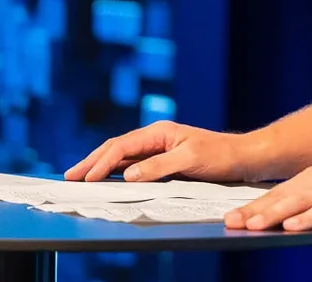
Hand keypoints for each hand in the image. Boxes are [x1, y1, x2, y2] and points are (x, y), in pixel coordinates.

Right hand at [64, 120, 258, 182]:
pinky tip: (105, 178)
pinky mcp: (162, 159)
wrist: (242, 157)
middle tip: (69, 176)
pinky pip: (132, 164)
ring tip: (80, 176)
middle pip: (116, 148)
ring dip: (100, 166)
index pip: (122, 147)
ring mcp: (158, 148)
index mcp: (160, 132)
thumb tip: (128, 174)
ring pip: (121, 156)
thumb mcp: (190, 160)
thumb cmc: (220, 155)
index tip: (86, 178)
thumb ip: (159, 166)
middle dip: (92, 161)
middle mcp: (156, 137)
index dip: (102, 163)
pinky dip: (115, 171)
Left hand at [223, 166, 311, 232]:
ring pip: (299, 202)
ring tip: (253, 225)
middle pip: (282, 197)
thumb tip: (277, 224)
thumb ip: (306, 208)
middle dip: (255, 210)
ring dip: (275, 213)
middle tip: (230, 223)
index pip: (276, 194)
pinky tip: (292, 227)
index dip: (252, 206)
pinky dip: (308, 218)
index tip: (228, 219)